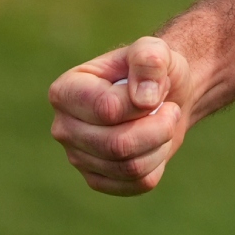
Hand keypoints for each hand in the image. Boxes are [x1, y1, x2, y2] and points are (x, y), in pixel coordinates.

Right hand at [48, 35, 196, 194]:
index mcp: (66, 91)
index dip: (144, 102)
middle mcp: (63, 127)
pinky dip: (158, 163)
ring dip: (161, 143)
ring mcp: (78, 157)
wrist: (163, 96)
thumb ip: (149, 59)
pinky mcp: (97, 179)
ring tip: (164, 124)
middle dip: (158, 127)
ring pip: (128, 167)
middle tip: (171, 110)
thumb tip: (144, 98)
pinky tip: (155, 144)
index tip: (158, 88)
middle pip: (116, 144)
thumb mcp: (155, 50)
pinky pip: (135, 184)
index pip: (107, 109)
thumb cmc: (153, 71)